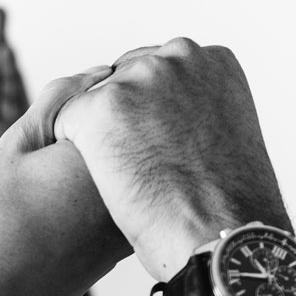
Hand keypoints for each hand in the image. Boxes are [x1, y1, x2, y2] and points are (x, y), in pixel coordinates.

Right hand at [0, 66, 129, 295]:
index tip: (48, 125)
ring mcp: (134, 217)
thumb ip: (59, 102)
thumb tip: (98, 74)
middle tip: (46, 162)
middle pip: (130, 130)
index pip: (117, 91)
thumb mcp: (15, 146)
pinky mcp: (125, 246)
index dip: (82, 94)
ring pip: (127, 167)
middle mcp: (135, 182)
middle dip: (98, 128)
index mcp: (109, 146)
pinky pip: (121, 201)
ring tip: (49, 189)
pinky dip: (100, 196)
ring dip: (103, 161)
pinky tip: (59, 213)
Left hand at [54, 38, 282, 281]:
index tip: (155, 150)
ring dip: (99, 138)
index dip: (152, 117)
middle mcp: (177, 57)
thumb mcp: (230, 140)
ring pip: (94, 101)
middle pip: (125, 79)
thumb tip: (174, 122)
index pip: (161, 74)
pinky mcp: (100, 108)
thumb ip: (201, 114)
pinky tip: (91, 185)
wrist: (222, 238)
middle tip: (136, 169)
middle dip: (123, 120)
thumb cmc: (230, 210)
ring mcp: (137, 80)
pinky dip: (70, 152)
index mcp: (213, 62)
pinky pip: (65, 121)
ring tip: (118, 183)